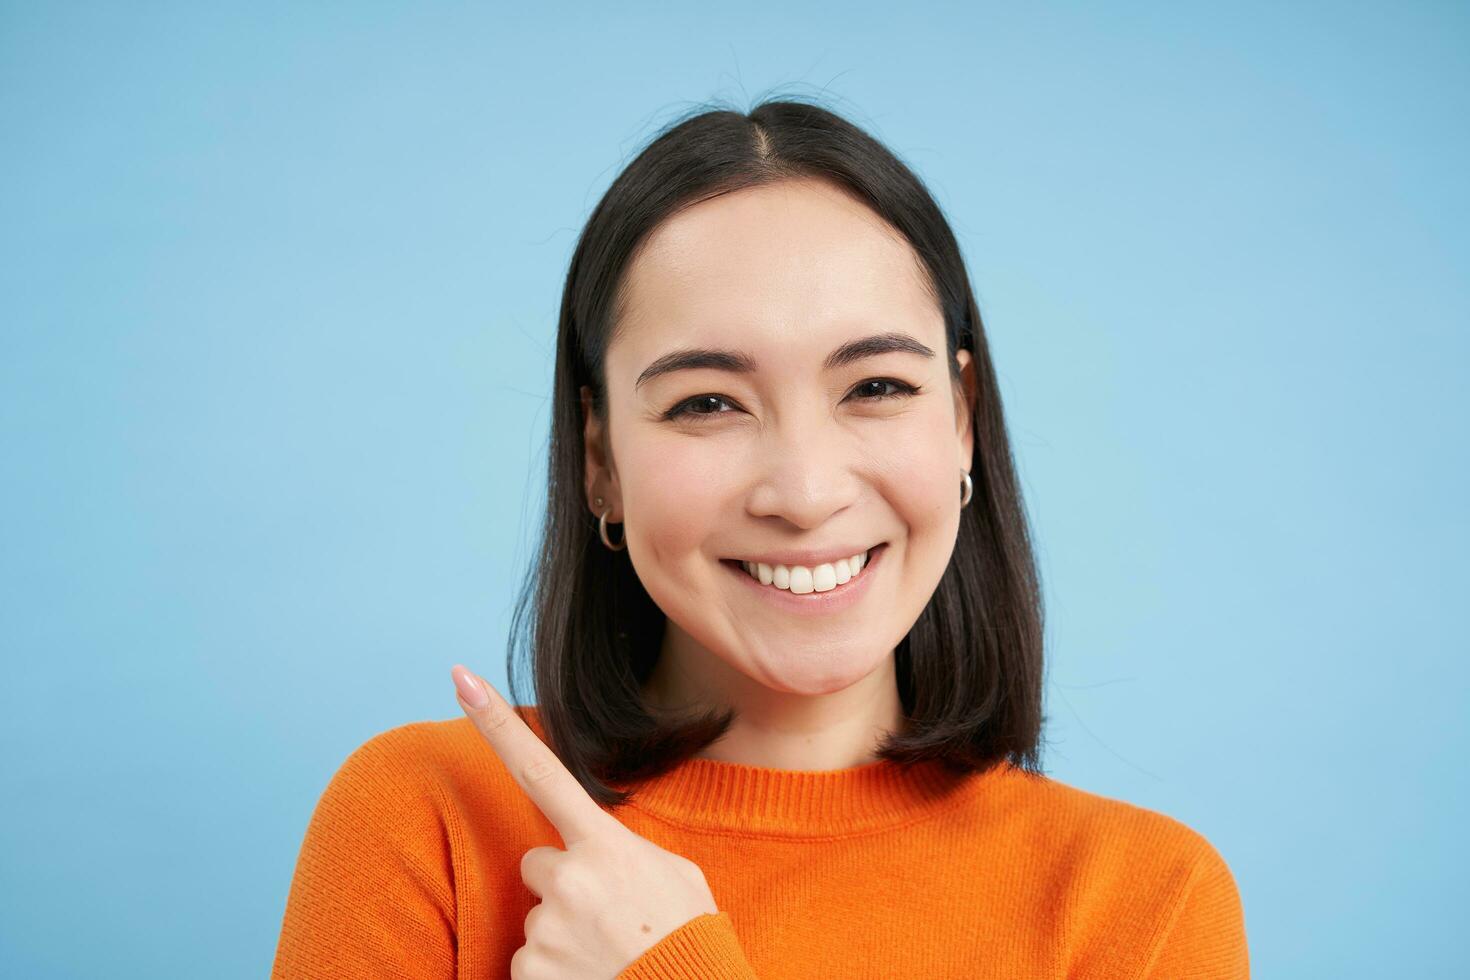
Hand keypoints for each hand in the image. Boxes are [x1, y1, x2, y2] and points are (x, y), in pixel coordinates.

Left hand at [451, 664, 720, 979]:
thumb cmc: (690, 941)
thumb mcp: (676, 876)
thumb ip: (627, 853)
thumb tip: (597, 857)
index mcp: (604, 846)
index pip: (540, 770)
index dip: (496, 723)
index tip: (460, 679)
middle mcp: (566, 880)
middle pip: (538, 865)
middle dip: (562, 887)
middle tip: (609, 919)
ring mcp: (544, 931)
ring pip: (537, 918)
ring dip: (565, 935)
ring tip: (609, 955)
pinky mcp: (528, 975)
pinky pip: (529, 964)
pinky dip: (556, 973)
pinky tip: (592, 976)